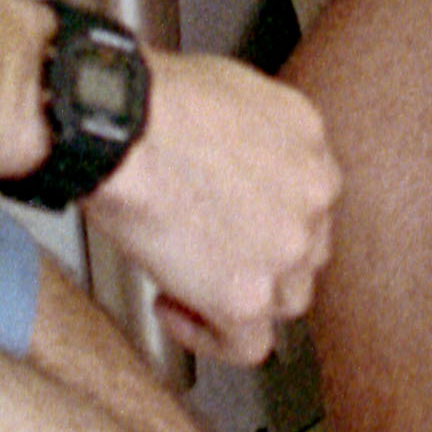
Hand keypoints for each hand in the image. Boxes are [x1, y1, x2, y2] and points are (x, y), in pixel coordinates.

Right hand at [83, 53, 341, 365]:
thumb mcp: (226, 87)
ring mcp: (286, 249)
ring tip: (188, 281)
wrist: (119, 129)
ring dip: (241, 296)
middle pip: (304, 248)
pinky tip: (175, 309)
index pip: (308, 194)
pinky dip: (210, 337)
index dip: (268, 211)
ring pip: (286, 298)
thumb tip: (228, 157)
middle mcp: (312, 194)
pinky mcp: (247, 295)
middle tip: (208, 249)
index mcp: (308, 138)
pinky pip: (247, 344)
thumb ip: (248, 132)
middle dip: (259, 255)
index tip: (234, 216)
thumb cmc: (148, 102)